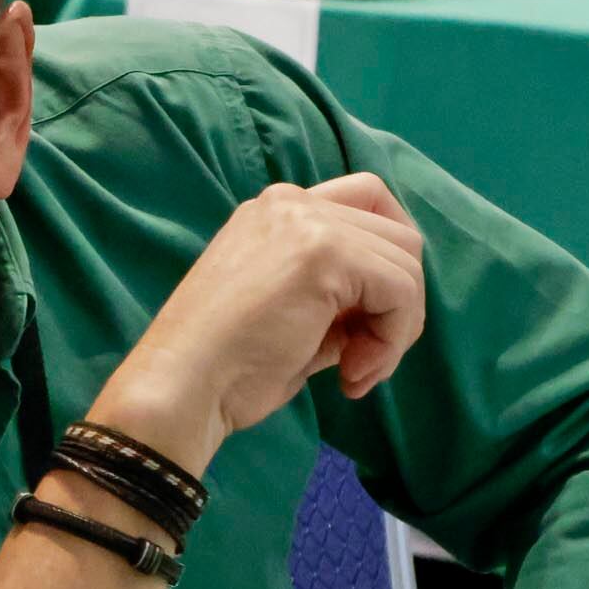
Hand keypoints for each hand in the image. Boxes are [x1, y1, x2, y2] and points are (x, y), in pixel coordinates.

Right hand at [88, 173, 427, 469]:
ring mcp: (308, 222)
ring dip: (397, 329)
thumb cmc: (224, 367)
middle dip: (398, 305)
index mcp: (276, 212)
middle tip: (362, 361)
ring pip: (406, 263)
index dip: (385, 266)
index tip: (363, 326)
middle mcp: (292, 202)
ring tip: (354, 373)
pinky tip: (350, 374)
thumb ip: (337, 299)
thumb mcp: (291, 315)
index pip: (367, 207)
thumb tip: (388, 314)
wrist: (181, 386)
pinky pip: (401, 290)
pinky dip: (392, 339)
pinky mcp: (325, 253)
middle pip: (398, 235)